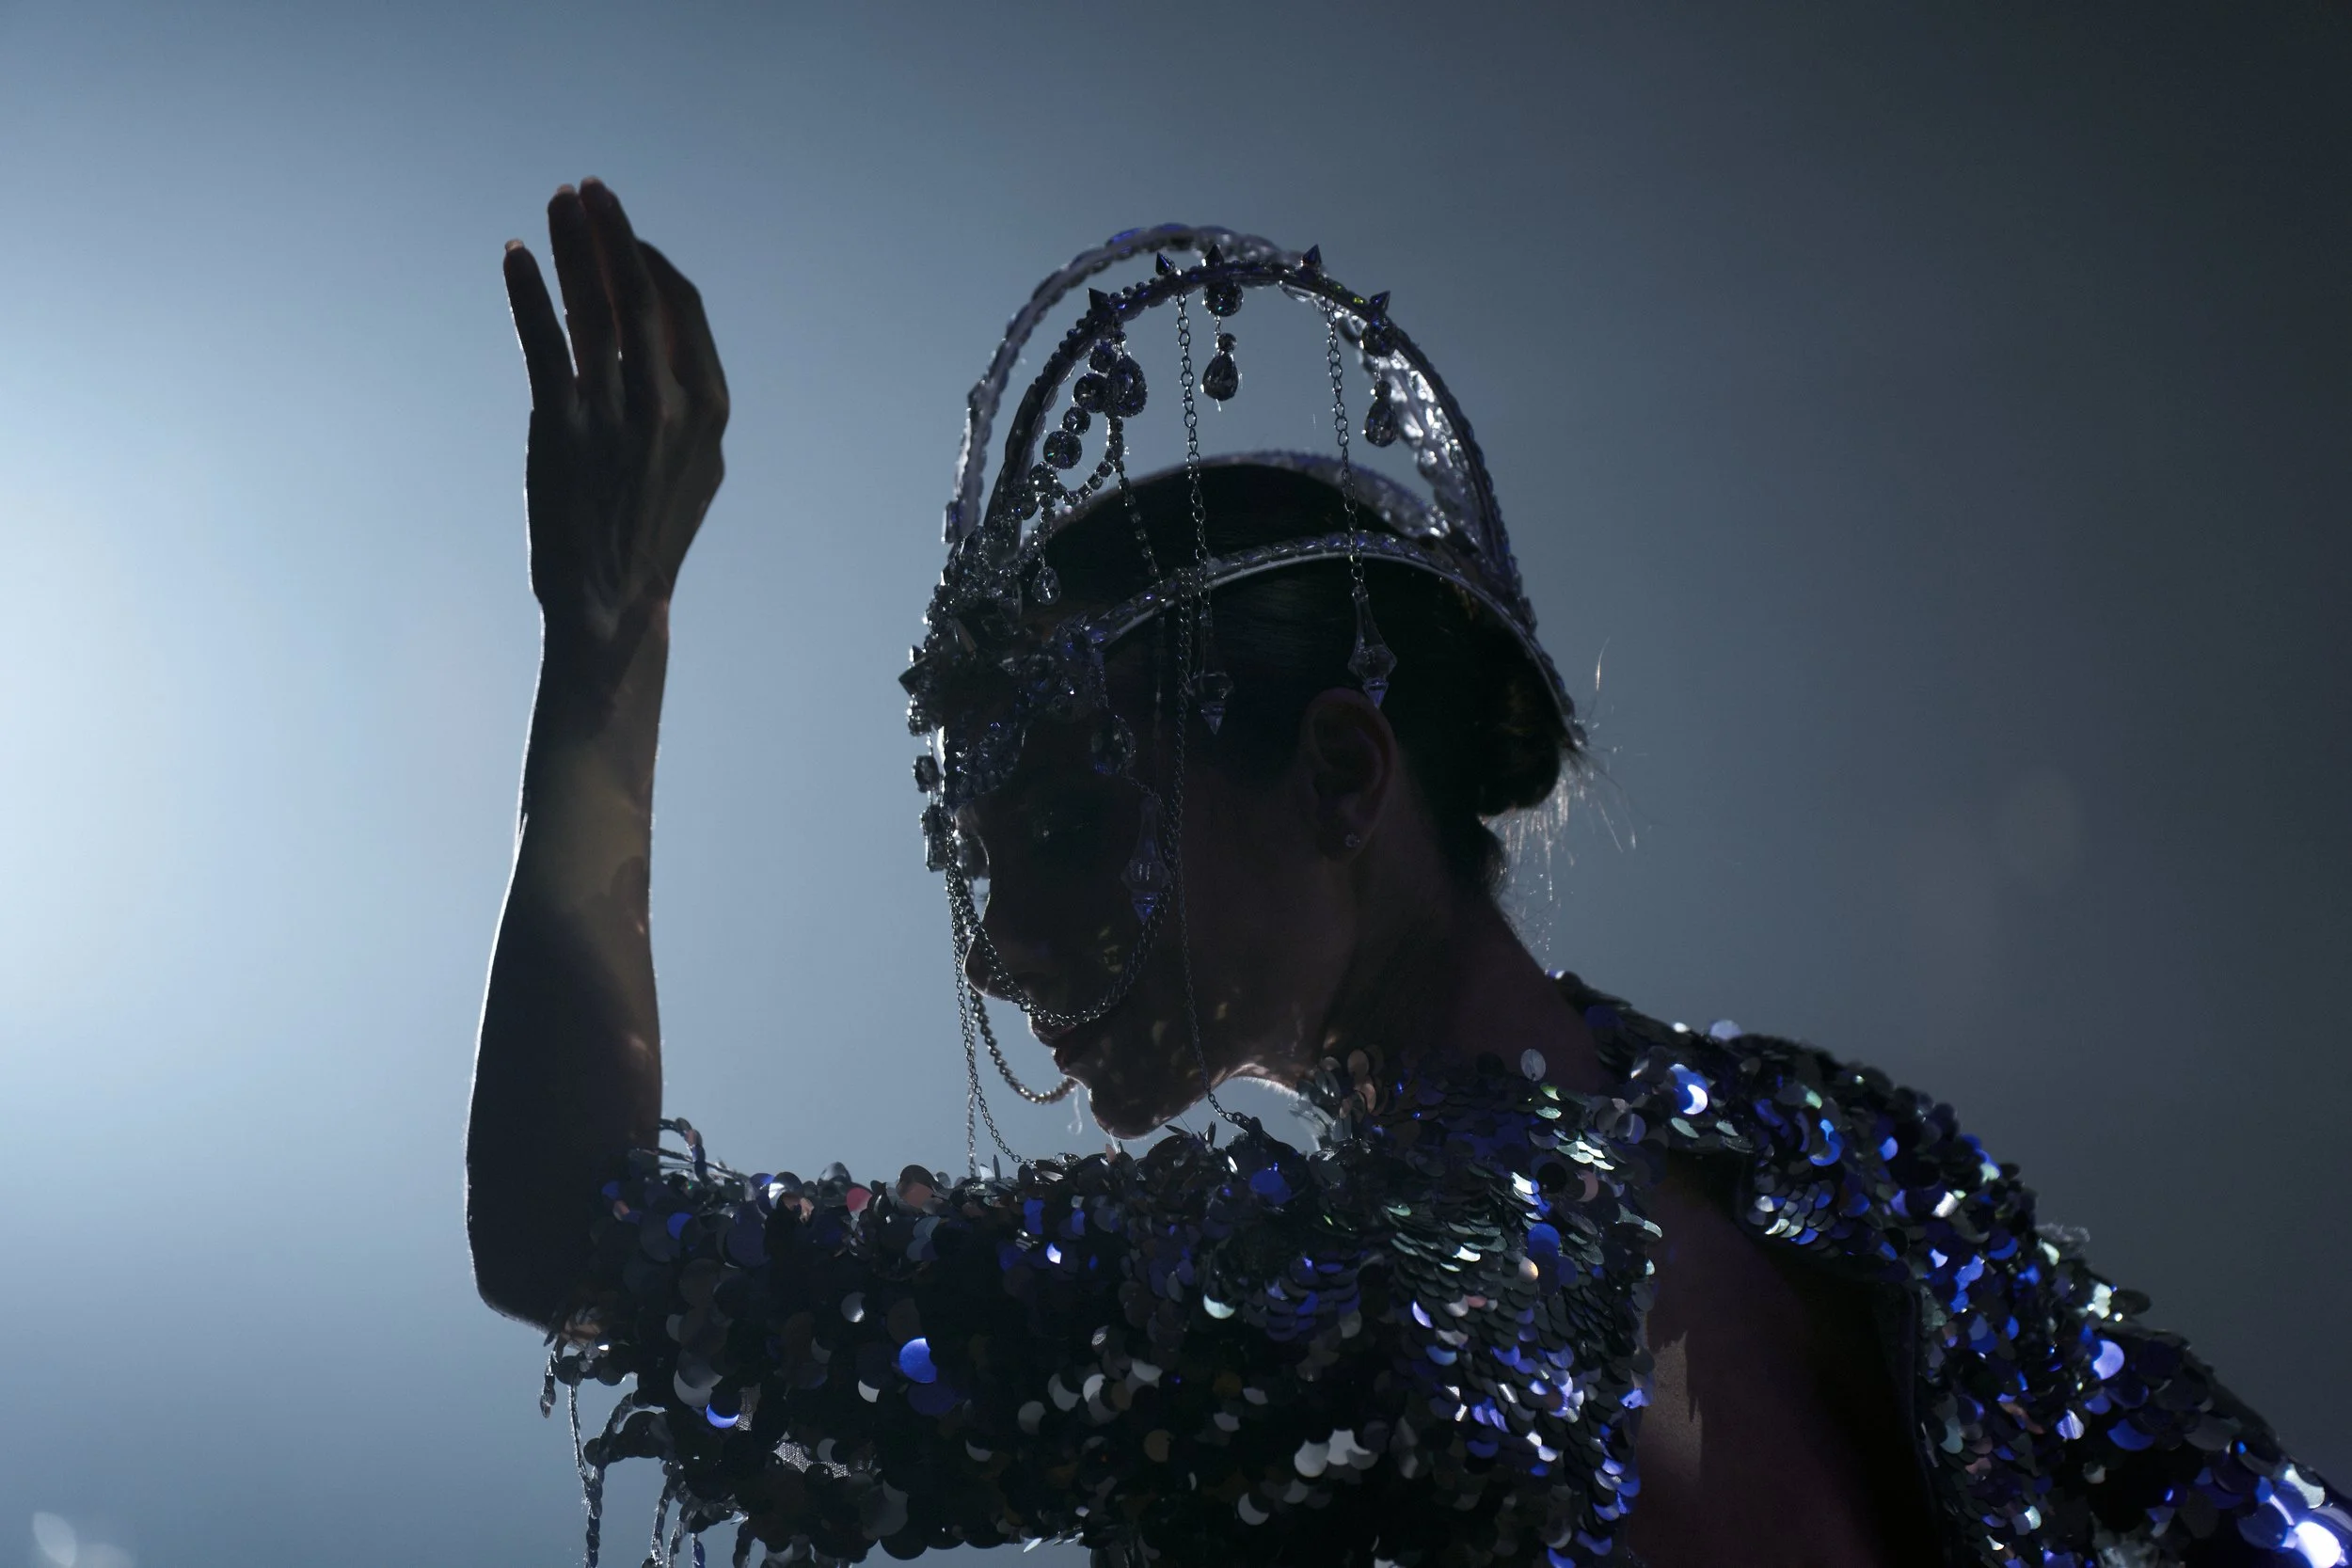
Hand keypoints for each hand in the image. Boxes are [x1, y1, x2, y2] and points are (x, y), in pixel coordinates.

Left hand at [503, 179, 727, 651]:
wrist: (612, 606)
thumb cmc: (648, 535)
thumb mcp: (693, 467)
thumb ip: (686, 403)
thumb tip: (665, 340)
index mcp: (708, 409)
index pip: (682, 307)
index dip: (649, 261)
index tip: (619, 234)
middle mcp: (669, 405)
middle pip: (640, 292)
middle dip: (613, 231)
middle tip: (588, 189)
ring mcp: (616, 416)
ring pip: (594, 307)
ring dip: (572, 245)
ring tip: (555, 203)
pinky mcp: (561, 430)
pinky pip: (544, 342)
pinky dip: (528, 292)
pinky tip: (513, 257)